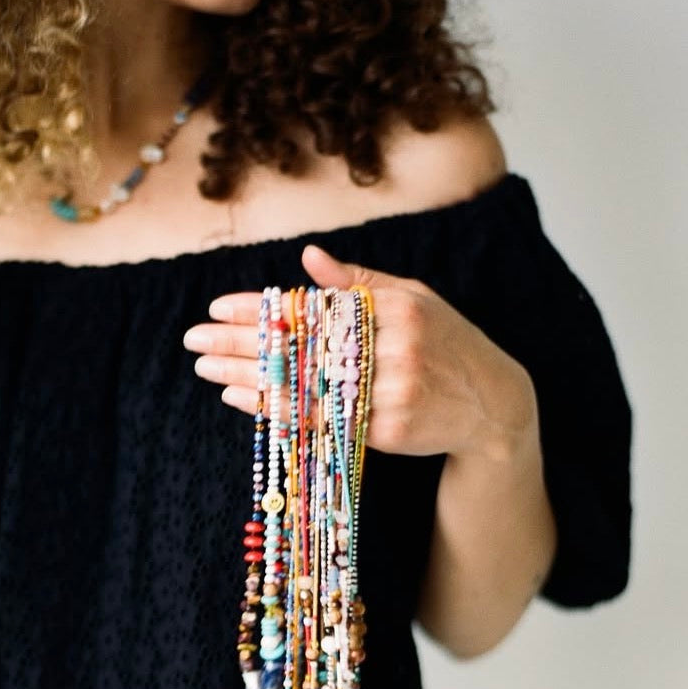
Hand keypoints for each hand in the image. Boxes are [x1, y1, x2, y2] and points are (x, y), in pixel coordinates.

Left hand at [182, 242, 535, 461]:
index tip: (217, 307)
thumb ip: (358, 281)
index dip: (261, 308)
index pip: (312, 307)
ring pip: (303, 386)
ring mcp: (389, 393)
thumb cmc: (446, 342)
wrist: (493, 404)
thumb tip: (308, 257)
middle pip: (299, 346)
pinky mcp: (385, 431)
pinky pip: (318, 420)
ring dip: (248, 379)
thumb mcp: (414, 298)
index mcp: (395, 308)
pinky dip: (275, 409)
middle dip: (240, 342)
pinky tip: (242, 399)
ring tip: (207, 370)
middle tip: (194, 339)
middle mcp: (392, 349)